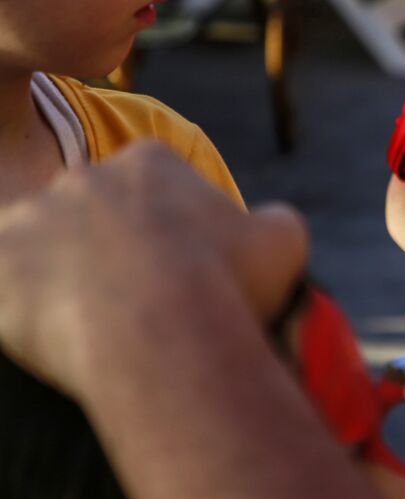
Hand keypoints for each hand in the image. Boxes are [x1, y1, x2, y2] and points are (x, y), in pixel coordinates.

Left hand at [0, 142, 305, 400]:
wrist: (161, 332)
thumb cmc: (228, 284)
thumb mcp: (283, 241)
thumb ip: (271, 223)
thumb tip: (267, 226)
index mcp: (151, 162)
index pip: (153, 185)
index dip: (172, 228)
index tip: (186, 267)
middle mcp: (84, 176)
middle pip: (96, 212)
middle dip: (113, 249)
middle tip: (141, 301)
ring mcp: (32, 218)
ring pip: (47, 249)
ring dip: (68, 279)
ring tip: (98, 327)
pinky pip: (8, 287)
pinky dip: (27, 310)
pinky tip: (62, 337)